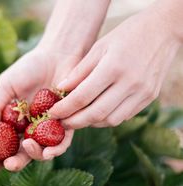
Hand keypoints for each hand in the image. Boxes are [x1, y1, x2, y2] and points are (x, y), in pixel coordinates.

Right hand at [0, 48, 79, 170]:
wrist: (57, 55)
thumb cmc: (29, 68)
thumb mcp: (6, 86)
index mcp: (16, 121)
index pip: (6, 144)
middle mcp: (32, 128)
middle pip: (24, 152)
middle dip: (15, 163)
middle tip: (8, 165)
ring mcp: (49, 128)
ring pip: (43, 151)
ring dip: (35, 155)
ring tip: (28, 148)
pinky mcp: (68, 123)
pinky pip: (63, 141)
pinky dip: (56, 149)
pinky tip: (49, 151)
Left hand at [49, 7, 180, 128]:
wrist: (164, 30)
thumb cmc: (126, 35)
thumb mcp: (99, 47)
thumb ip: (79, 71)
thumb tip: (60, 90)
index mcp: (113, 67)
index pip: (82, 97)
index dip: (64, 108)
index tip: (52, 113)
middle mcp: (129, 83)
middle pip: (96, 114)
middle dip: (74, 122)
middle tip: (62, 123)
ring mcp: (142, 93)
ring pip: (110, 120)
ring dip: (90, 123)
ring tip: (78, 118)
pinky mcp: (149, 98)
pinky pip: (124, 116)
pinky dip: (107, 119)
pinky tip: (96, 113)